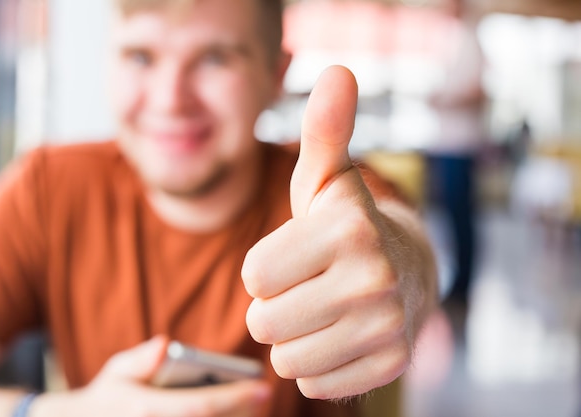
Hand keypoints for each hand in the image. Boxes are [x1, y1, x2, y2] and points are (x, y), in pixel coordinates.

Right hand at [30, 337, 270, 416]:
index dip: (234, 399)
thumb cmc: (108, 398)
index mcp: (146, 411)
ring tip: (254, 406)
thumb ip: (139, 360)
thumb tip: (164, 344)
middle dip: (243, 413)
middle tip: (265, 397)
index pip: (200, 407)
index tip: (263, 387)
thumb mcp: (116, 372)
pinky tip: (235, 413)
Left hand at [242, 66, 434, 399]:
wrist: (407, 268)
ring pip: (286, 359)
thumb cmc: (345, 223)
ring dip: (293, 337)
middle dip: (274, 305)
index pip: (253, 275)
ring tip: (322, 309)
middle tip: (307, 284)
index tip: (293, 255)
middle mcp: (373, 280)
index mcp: (348, 231)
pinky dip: (318, 363)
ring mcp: (386, 327)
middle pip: (263, 322)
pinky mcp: (390, 364)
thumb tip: (336, 72)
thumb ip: (323, 130)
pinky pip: (314, 383)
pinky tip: (341, 334)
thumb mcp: (327, 178)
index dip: (264, 267)